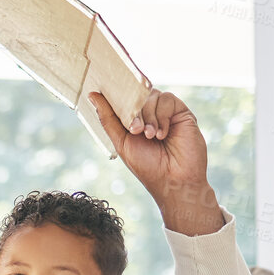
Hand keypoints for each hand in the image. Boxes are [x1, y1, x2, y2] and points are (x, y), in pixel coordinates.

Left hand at [88, 89, 221, 235]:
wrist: (173, 180)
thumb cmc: (147, 166)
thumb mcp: (121, 142)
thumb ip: (108, 119)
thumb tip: (92, 96)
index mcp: (134, 120)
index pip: (123, 98)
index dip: (117, 97)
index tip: (108, 95)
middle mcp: (150, 114)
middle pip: (137, 95)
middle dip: (134, 112)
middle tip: (135, 131)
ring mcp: (165, 112)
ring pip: (152, 96)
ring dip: (148, 117)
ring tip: (151, 136)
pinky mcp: (181, 112)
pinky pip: (168, 99)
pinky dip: (162, 116)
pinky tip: (162, 134)